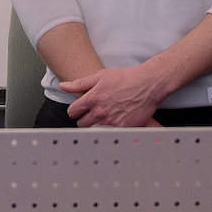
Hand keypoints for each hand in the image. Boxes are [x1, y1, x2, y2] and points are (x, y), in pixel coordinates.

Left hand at [58, 63, 176, 126]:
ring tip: (103, 120)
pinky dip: (110, 131)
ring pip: (94, 131)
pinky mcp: (123, 128)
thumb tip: (63, 86)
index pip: (72, 112)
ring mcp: (111, 121)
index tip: (81, 110)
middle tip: (93, 114)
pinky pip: (110, 135)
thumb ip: (80, 83)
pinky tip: (113, 125)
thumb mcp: (100, 76)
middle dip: (85, 119)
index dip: (76, 111)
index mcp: (92, 99)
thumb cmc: (126, 78)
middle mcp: (100, 111)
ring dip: (96, 126)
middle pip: (82, 124)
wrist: (148, 84)